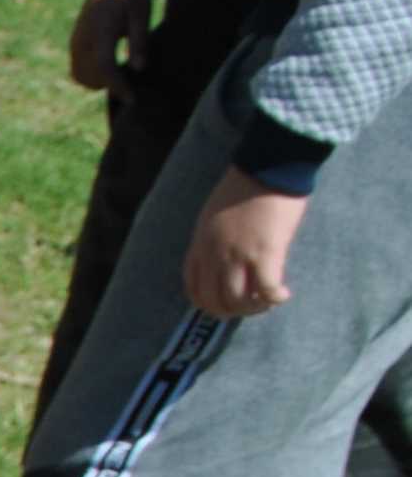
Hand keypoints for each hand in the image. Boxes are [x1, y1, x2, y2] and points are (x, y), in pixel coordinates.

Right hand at [68, 0, 145, 94]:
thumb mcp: (142, 14)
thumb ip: (140, 41)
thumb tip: (139, 69)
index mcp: (100, 31)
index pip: (105, 67)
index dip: (118, 86)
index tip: (133, 99)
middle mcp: (82, 39)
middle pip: (90, 77)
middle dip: (110, 85)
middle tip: (133, 84)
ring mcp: (75, 42)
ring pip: (81, 77)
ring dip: (99, 82)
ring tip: (122, 76)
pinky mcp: (74, 44)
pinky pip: (78, 69)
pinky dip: (93, 75)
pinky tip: (112, 67)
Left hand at [185, 170, 307, 317]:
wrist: (269, 165)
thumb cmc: (245, 185)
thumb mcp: (213, 215)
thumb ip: (212, 239)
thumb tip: (222, 259)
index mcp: (200, 245)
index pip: (194, 289)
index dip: (209, 303)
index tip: (226, 303)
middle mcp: (215, 254)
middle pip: (215, 301)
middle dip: (233, 311)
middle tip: (252, 305)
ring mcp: (239, 255)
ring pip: (240, 300)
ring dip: (254, 308)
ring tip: (269, 300)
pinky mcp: (266, 251)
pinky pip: (267, 288)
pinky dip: (275, 297)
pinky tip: (283, 294)